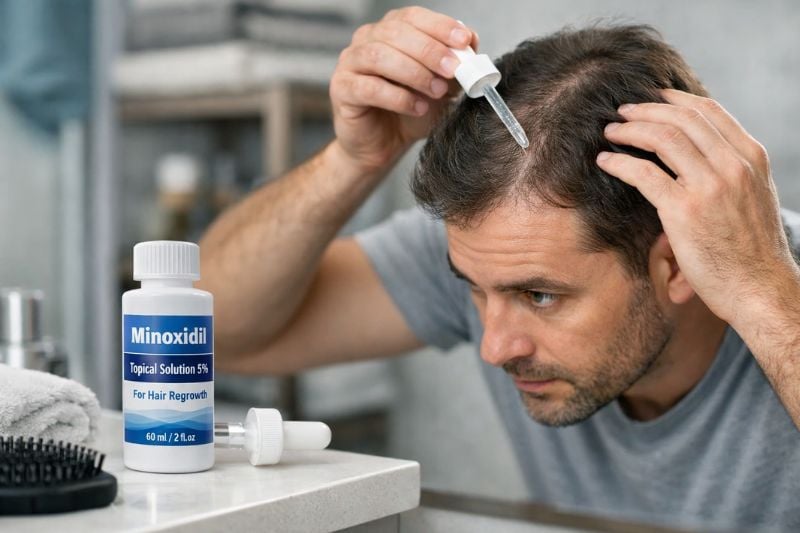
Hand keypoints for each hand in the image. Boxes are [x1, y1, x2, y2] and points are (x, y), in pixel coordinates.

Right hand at [330, 6, 477, 174]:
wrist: (384, 145)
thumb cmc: (410, 112)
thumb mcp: (441, 86)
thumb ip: (454, 64)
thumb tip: (471, 42)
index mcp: (390, 31)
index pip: (413, 17)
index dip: (440, 26)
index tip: (464, 40)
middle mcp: (366, 41)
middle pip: (396, 32)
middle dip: (429, 50)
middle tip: (453, 69)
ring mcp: (350, 63)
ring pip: (379, 56)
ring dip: (414, 72)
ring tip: (437, 91)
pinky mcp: (341, 89)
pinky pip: (369, 87)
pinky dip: (398, 97)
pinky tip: (417, 107)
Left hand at [596, 89, 799, 327]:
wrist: (758, 287)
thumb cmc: (752, 250)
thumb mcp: (755, 197)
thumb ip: (732, 171)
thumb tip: (701, 154)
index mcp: (751, 158)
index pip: (709, 112)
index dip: (675, 99)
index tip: (653, 98)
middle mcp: (732, 165)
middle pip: (682, 118)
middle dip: (647, 109)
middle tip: (623, 110)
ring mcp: (709, 186)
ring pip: (662, 138)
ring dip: (630, 129)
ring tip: (610, 131)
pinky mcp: (684, 210)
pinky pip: (644, 173)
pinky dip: (619, 162)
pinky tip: (605, 160)